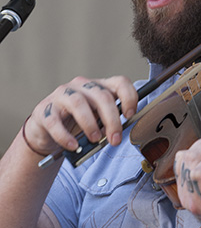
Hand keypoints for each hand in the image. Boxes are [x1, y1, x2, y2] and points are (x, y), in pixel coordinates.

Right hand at [23, 76, 137, 156]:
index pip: (119, 82)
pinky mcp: (44, 110)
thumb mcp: (98, 120)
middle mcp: (81, 86)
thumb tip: (119, 133)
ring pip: (78, 103)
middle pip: (102, 96)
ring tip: (95, 139)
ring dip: (90, 124)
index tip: (130, 115)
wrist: (48, 132)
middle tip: (114, 140)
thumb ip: (109, 122)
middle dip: (112, 120)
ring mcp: (62, 95)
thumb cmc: (77, 124)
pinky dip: (65, 136)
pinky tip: (73, 145)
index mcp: (99, 87)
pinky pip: (55, 121)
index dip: (129, 97)